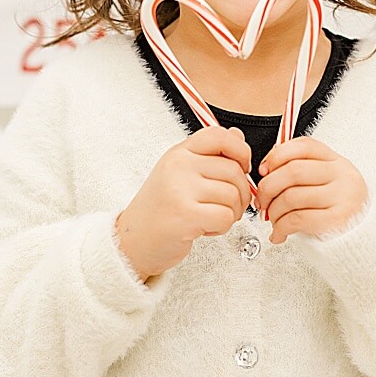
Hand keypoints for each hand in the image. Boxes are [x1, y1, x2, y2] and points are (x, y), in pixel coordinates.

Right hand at [115, 126, 255, 283]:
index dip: (241, 150)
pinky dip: (222, 227)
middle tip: (229, 205)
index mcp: (179, 153)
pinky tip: (206, 227)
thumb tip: (238, 135)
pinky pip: (226, 216)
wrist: (133, 241)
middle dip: (241, 192)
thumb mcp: (182, 172)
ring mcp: (180, 189)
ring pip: (234, 195)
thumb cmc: (161, 208)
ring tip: (212, 217)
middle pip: (234, 170)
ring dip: (232, 212)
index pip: (219, 136)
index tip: (242, 167)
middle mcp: (178, 166)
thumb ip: (210, 154)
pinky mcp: (186, 215)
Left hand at [256, 136, 368, 244]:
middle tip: (262, 201)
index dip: (277, 155)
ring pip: (291, 197)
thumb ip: (301, 170)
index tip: (264, 171)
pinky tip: (280, 233)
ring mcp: (342, 196)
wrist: (363, 236)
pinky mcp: (337, 220)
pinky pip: (297, 219)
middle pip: (293, 170)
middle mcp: (342, 175)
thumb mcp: (325, 182)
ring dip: (273, 211)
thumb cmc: (336, 209)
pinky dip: (280, 227)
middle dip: (267, 188)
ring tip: (274, 220)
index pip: (304, 146)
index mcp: (337, 161)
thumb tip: (266, 169)